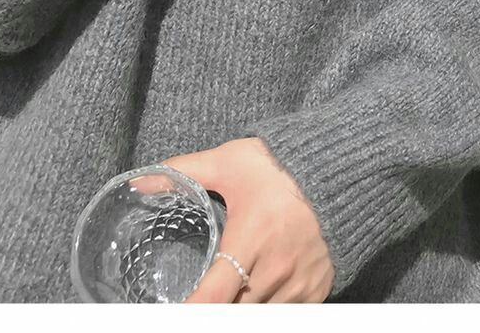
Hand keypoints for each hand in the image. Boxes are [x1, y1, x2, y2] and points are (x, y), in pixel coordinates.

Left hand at [158, 137, 334, 302]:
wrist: (339, 168)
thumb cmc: (279, 167)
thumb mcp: (228, 162)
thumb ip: (184, 172)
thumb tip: (140, 181)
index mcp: (249, 240)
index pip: (212, 299)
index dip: (190, 313)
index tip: (171, 315)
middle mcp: (275, 271)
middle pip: (233, 315)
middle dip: (216, 309)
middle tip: (204, 297)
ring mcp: (299, 285)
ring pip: (259, 318)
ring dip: (240, 309)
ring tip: (229, 293)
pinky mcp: (317, 292)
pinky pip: (286, 317)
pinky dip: (268, 309)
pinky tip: (257, 292)